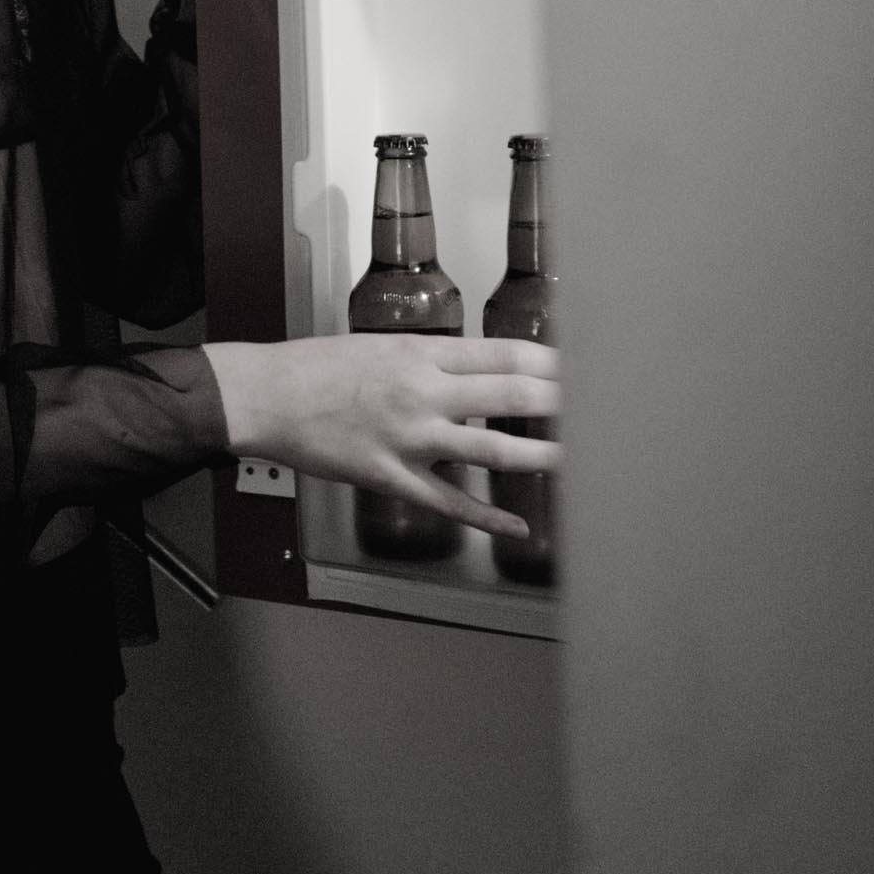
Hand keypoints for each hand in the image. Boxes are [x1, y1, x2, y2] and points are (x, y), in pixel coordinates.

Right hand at [203, 334, 560, 538]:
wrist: (268, 395)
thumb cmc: (319, 367)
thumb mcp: (381, 346)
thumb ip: (431, 361)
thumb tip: (478, 373)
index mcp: (422, 354)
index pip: (504, 355)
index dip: (552, 363)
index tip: (584, 368)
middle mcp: (424, 392)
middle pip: (511, 394)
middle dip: (563, 402)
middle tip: (604, 408)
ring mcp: (411, 438)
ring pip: (491, 450)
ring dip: (541, 456)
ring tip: (580, 460)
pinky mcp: (392, 476)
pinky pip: (448, 502)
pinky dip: (486, 517)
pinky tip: (515, 527)